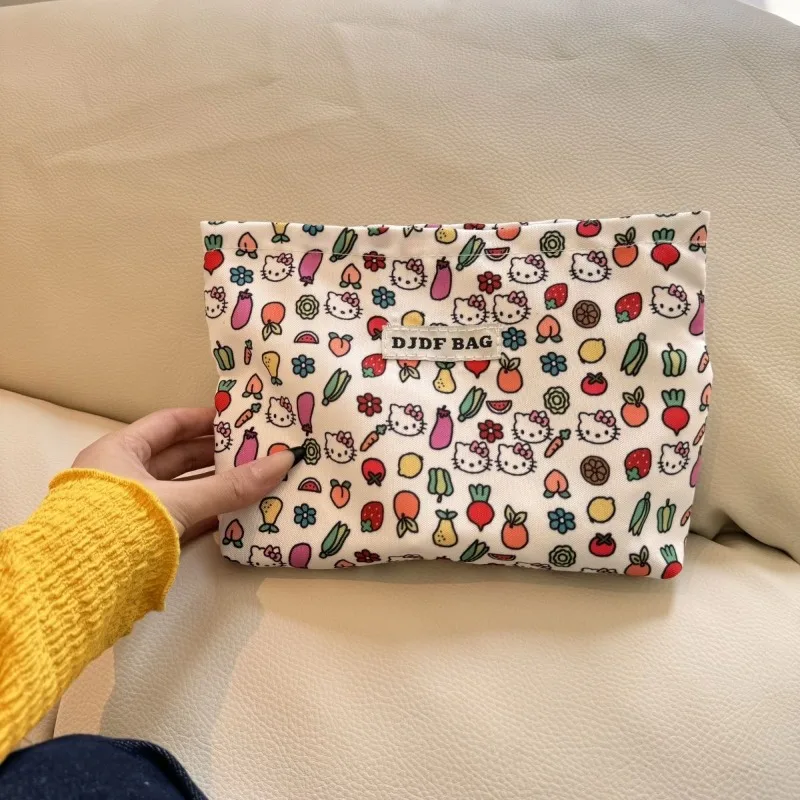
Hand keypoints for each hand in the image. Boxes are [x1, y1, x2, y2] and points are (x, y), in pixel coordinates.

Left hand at [72, 407, 295, 540]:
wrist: (78, 586)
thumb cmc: (117, 524)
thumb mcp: (179, 500)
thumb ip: (229, 487)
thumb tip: (280, 463)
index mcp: (118, 452)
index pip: (167, 424)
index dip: (202, 420)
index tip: (237, 419)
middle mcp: (121, 477)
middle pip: (177, 457)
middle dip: (215, 454)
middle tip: (254, 450)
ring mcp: (130, 510)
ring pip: (181, 490)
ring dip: (214, 486)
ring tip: (253, 480)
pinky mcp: (140, 539)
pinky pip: (180, 519)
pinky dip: (207, 515)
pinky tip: (236, 514)